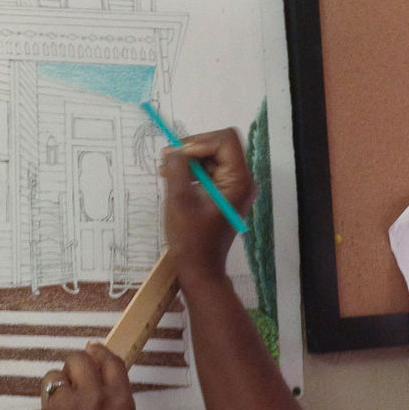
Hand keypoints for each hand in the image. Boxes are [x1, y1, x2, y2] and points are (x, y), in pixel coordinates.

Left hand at [23, 343, 135, 409]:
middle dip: (70, 369)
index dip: (98, 353)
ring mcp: (65, 408)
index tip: (91, 350)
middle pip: (77, 360)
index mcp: (121, 404)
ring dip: (51, 395)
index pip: (110, 362)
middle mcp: (94, 398)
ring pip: (51, 381)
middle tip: (68, 386)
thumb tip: (100, 395)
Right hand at [160, 127, 255, 286]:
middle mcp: (242, 180)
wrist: (199, 269)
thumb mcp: (179, 200)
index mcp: (239, 180)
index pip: (225, 140)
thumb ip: (176, 169)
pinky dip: (191, 171)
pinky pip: (209, 171)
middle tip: (166, 158)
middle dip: (192, 149)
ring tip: (165, 170)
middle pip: (219, 145)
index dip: (199, 142)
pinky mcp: (225, 193)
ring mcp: (234, 187)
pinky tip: (174, 179)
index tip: (177, 156)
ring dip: (188, 159)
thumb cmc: (190, 239)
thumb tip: (173, 150)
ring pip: (212, 156)